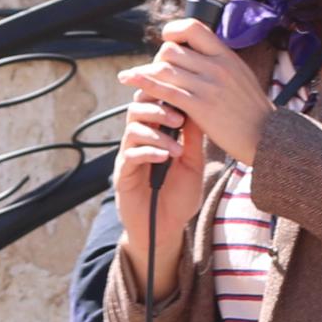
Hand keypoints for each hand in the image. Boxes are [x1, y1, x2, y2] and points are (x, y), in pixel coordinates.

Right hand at [110, 92, 204, 298]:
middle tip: (178, 117)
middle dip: (157, 107)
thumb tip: (199, 108)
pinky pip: (130, 154)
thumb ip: (194, 138)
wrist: (166, 228)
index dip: (163, 93)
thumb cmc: (180, 195)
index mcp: (156, 132)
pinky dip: (148, 152)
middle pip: (137, 107)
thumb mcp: (194, 163)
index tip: (183, 93)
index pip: (153, 102)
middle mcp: (140, 140)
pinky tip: (164, 158)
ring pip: (133, 128)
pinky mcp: (122, 174)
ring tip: (176, 147)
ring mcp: (129, 155)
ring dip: (156, 133)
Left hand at [126, 19, 268, 165]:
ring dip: (147, 73)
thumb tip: (197, 53)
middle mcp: (217, 66)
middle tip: (156, 73)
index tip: (168, 40)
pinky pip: (165, 90)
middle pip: (172, 50)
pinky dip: (145, 84)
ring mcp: (208, 86)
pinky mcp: (200, 107)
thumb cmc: (252, 111)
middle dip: (158, 60)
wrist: (267, 137)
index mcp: (227, 56)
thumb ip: (219, 63)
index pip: (193, 27)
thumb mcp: (240, 76)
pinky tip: (131, 81)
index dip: (174, 30)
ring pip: (164, 68)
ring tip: (136, 79)